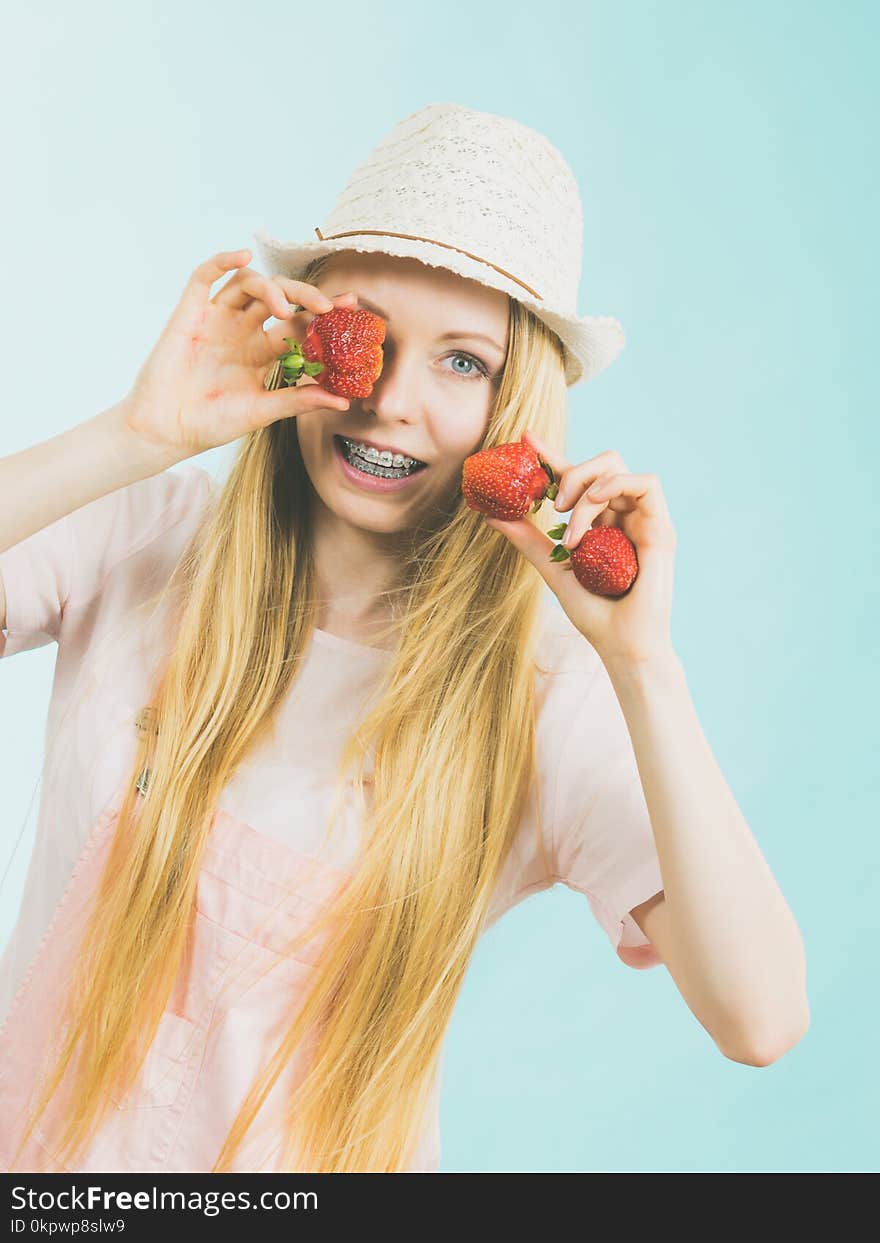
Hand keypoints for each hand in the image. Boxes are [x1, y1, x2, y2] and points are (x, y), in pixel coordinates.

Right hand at [122, 249, 356, 465]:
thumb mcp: (262, 411)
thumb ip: (299, 401)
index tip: (352, 308)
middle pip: (279, 298)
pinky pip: (203, 277)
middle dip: (305, 295)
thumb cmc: (212, 424)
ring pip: (248, 285)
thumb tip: (343, 403)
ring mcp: (216, 319)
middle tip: (326, 306)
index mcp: (262, 352)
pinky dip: (221, 260)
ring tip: (284, 309)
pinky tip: (242, 257)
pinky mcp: (189, 313)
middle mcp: (242, 331)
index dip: (324, 314)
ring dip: (270, 288)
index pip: (299, 324)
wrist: (167, 430)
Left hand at [483, 432, 677, 666]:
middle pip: (601, 462)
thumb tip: (490, 514)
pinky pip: (646, 483)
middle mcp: (622, 515)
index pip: (577, 477)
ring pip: (616, 467)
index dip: (553, 456)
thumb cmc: (594, 613)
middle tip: (553, 504)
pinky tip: (593, 510)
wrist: (622, 644)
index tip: (525, 440)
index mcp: (600, 521)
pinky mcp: (661, 526)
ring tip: (571, 526)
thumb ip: (528, 540)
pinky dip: (614, 487)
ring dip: (586, 489)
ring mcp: (643, 519)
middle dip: (570, 471)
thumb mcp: (553, 568)